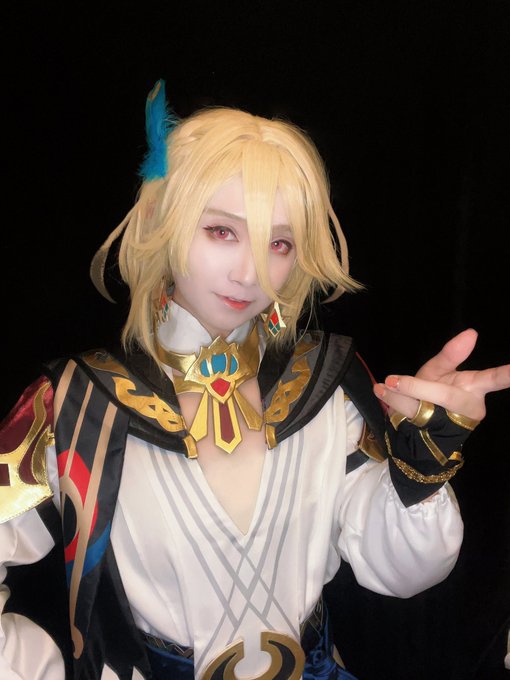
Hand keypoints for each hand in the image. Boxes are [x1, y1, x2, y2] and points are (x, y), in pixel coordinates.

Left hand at [373, 328, 509, 420]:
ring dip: (398, 397)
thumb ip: (451, 354)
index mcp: (474, 386)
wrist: (420, 424)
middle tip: (391, 380)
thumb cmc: (434, 391)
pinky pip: (411, 420)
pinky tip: (382, 392)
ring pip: (423, 410)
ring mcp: (453, 425)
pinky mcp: (436, 437)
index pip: (495, 379)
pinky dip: (393, 404)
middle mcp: (468, 408)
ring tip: (383, 386)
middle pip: (444, 395)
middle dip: (417, 387)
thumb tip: (472, 332)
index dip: (507, 375)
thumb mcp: (440, 370)